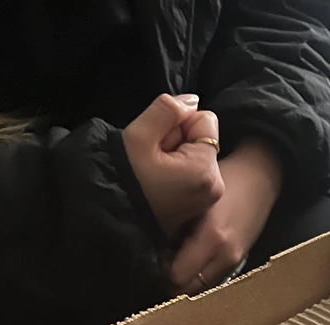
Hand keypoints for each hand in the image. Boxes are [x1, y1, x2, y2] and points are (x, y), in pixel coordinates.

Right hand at [123, 94, 224, 236]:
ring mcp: (210, 198)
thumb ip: (167, 110)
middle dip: (178, 141)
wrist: (113, 219)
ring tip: (154, 173)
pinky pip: (193, 173)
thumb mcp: (139, 135)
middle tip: (153, 161)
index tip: (160, 144)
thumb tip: (192, 101)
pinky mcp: (201, 205)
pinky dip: (177, 172)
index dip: (179, 123)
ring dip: (175, 156)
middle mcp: (216, 185)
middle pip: (202, 138)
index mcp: (206, 169)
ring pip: (196, 154)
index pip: (206, 119)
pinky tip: (159, 184)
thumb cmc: (124, 180)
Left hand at [169, 139, 282, 292]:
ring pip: (200, 289)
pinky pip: (211, 280)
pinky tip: (192, 257)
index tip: (153, 257)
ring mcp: (234, 261)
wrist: (260, 181)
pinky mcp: (237, 261)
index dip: (161, 272)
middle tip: (161, 263)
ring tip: (175, 259)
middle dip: (171, 282)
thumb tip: (155, 251)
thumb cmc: (224, 180)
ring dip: (185, 280)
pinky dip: (198, 275)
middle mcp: (225, 255)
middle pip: (189, 290)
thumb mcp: (195, 198)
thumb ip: (175, 226)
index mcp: (212, 238)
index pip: (177, 276)